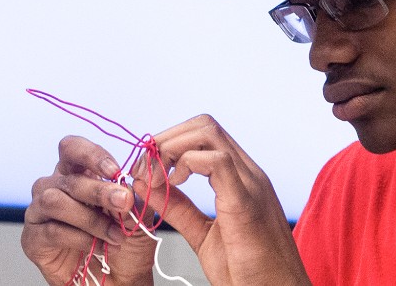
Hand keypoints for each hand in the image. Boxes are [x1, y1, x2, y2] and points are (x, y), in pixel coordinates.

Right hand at [22, 135, 156, 285]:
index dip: (90, 154)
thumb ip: (135, 194)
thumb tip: (134, 176)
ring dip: (90, 218)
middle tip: (124, 203)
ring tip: (116, 235)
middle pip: (68, 178)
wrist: (119, 281)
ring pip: (54, 201)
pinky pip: (51, 231)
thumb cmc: (126, 245)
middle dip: (99, 190)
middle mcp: (53, 188)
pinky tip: (99, 248)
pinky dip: (80, 239)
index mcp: (77, 174)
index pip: (72, 148)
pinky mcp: (33, 239)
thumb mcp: (139, 215)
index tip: (114, 170)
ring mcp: (39, 213)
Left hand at [135, 115, 310, 285]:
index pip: (204, 135)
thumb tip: (152, 187)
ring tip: (155, 178)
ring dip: (171, 148)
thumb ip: (180, 209)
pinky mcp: (246, 202)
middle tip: (145, 170)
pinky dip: (187, 164)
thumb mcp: (204, 235)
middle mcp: (249, 174)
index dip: (169, 143)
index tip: (147, 169)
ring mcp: (251, 184)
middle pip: (203, 125)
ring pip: (208, 132)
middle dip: (166, 140)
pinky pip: (217, 161)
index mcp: (241, 179)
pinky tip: (174, 185)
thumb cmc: (249, 273)